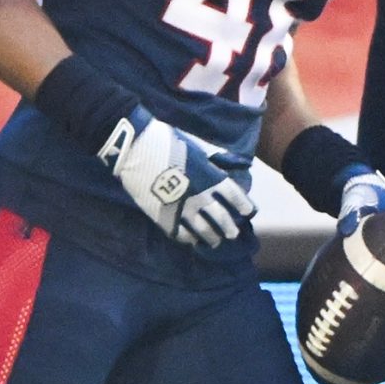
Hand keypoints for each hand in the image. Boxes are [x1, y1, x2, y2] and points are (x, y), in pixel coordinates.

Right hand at [98, 108, 256, 248]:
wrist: (136, 149)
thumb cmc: (167, 141)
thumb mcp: (197, 146)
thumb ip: (214, 158)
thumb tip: (229, 161)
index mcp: (212, 177)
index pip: (235, 196)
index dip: (244, 206)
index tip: (248, 212)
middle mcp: (201, 197)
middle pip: (222, 219)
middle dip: (229, 228)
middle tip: (232, 234)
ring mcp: (182, 209)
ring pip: (203, 231)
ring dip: (211, 238)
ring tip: (214, 242)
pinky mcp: (164, 217)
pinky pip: (180, 234)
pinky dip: (188, 238)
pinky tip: (191, 240)